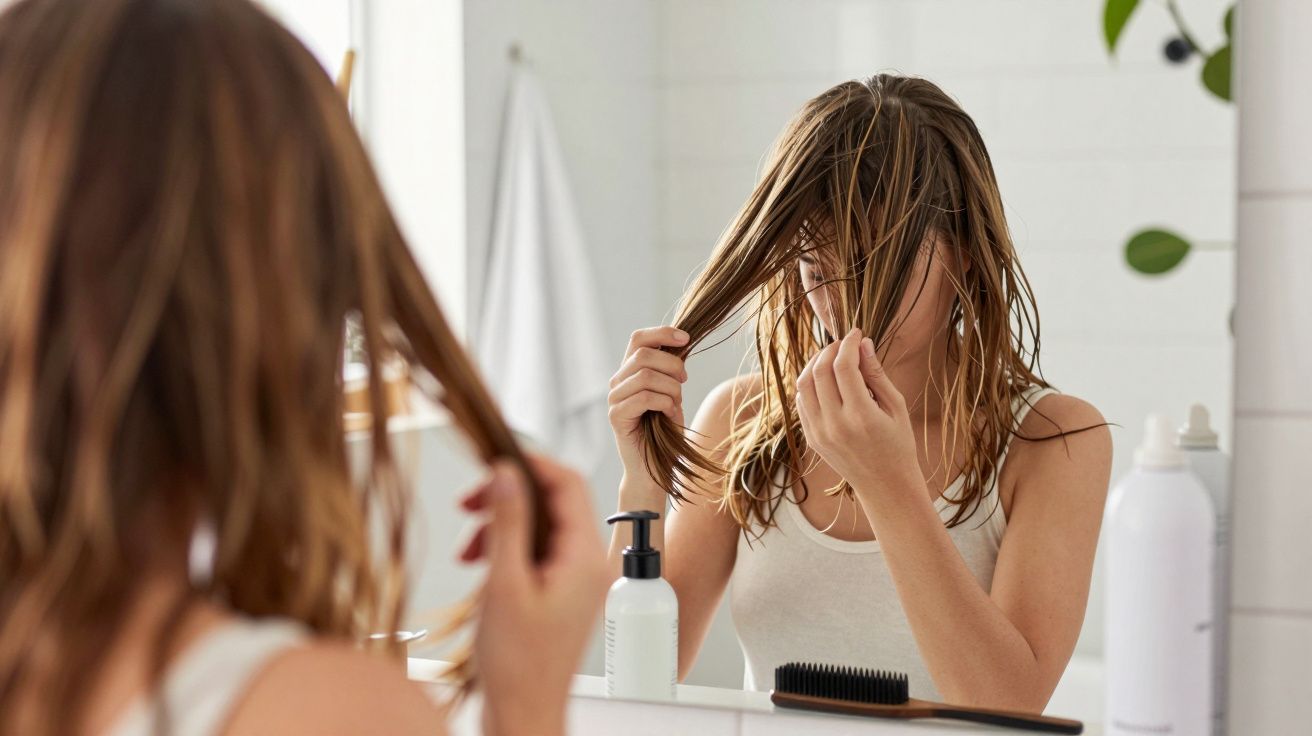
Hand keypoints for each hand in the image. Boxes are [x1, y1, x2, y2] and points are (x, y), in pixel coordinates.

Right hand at [456, 455, 609, 735]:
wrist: (524, 711)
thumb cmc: (516, 664)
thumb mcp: (504, 583)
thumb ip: (508, 523)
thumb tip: (505, 472)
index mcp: (585, 557)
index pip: (568, 483)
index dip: (531, 463)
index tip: (493, 459)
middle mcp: (588, 562)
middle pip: (553, 501)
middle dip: (508, 495)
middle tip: (469, 501)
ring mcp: (576, 577)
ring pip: (540, 525)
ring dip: (501, 524)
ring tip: (469, 547)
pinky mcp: (560, 590)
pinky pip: (536, 550)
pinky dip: (506, 547)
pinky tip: (479, 563)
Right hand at [607, 326, 689, 472]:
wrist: (654, 467)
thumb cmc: (665, 431)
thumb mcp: (672, 393)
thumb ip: (670, 369)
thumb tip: (682, 341)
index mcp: (629, 371)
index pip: (638, 338)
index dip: (662, 333)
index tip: (687, 339)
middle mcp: (617, 382)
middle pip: (644, 354)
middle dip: (672, 365)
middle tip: (683, 383)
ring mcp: (614, 399)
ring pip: (645, 375)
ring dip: (670, 388)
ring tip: (675, 403)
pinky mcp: (616, 416)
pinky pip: (643, 397)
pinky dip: (664, 403)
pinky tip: (669, 414)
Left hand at [795, 328, 919, 497]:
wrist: (885, 486)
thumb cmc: (898, 445)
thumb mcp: (896, 407)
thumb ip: (877, 374)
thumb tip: (863, 343)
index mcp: (861, 416)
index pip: (844, 367)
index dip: (848, 344)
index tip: (855, 333)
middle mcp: (835, 424)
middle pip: (819, 372)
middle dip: (829, 350)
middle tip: (843, 343)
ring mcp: (819, 433)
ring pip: (803, 385)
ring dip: (815, 364)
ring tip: (831, 357)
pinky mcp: (812, 438)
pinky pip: (801, 402)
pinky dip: (809, 384)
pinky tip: (825, 379)